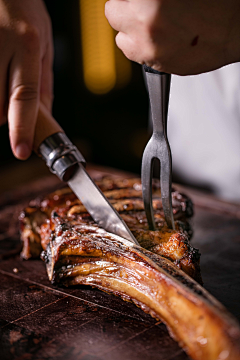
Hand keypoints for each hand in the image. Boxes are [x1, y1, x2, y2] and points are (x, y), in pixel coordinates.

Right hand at [0, 0, 52, 158]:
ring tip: (3, 75)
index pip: (24, 96)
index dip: (22, 128)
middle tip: (10, 96)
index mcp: (27, 44)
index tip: (20, 150)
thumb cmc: (23, 6)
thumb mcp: (44, 42)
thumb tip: (45, 116)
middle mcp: (0, 44)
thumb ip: (44, 81)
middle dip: (6, 114)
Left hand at [105, 0, 239, 74]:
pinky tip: (160, 39)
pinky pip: (138, 57)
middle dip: (125, 10)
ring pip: (122, 40)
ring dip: (131, 32)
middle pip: (113, 15)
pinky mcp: (158, 66)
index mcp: (149, 3)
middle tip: (141, 7)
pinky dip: (143, 48)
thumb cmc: (216, 3)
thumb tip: (136, 0)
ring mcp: (150, 50)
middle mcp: (146, 28)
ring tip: (152, 25)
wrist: (235, 30)